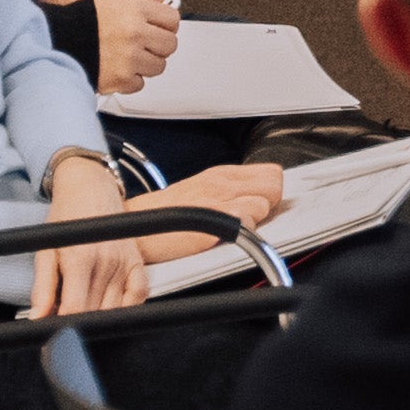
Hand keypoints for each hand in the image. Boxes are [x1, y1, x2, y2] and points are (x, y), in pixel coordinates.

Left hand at [33, 149, 150, 316]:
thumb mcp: (45, 250)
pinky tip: (111, 308)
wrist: (91, 188)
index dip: (62, 327)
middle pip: (95, 312)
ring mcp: (125, 263)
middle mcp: (107, 263)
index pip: (75, 309)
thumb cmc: (66, 217)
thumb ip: (42, 288)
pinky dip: (128, 307)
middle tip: (64, 324)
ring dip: (98, 317)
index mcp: (80, 259)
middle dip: (78, 324)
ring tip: (82, 314)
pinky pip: (139, 294)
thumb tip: (38, 319)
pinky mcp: (137, 261)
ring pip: (115, 308)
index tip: (52, 334)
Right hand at [44, 0, 183, 94]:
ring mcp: (129, 56)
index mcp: (135, 10)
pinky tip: (116, 69)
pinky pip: (140, 83)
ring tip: (126, 58)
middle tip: (142, 46)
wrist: (53, 40)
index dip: (165, 26)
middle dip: (157, 47)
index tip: (158, 30)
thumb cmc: (79, 19)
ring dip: (145, 65)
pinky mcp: (121, 78)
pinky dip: (128, 81)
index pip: (172, 19)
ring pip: (158, 66)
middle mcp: (135, 32)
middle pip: (169, 44)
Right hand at [135, 158, 288, 266]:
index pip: (272, 172)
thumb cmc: (165, 216)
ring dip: (255, 220)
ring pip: (264, 205)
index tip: (259, 204)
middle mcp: (222, 183)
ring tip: (232, 228)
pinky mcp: (213, 222)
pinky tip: (225, 237)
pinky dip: (243, 233)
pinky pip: (247, 224)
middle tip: (247, 217)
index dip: (269, 192)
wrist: (135, 230)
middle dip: (268, 204)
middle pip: (275, 186)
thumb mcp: (202, 191)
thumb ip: (232, 190)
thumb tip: (260, 198)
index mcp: (221, 174)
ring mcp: (217, 201)